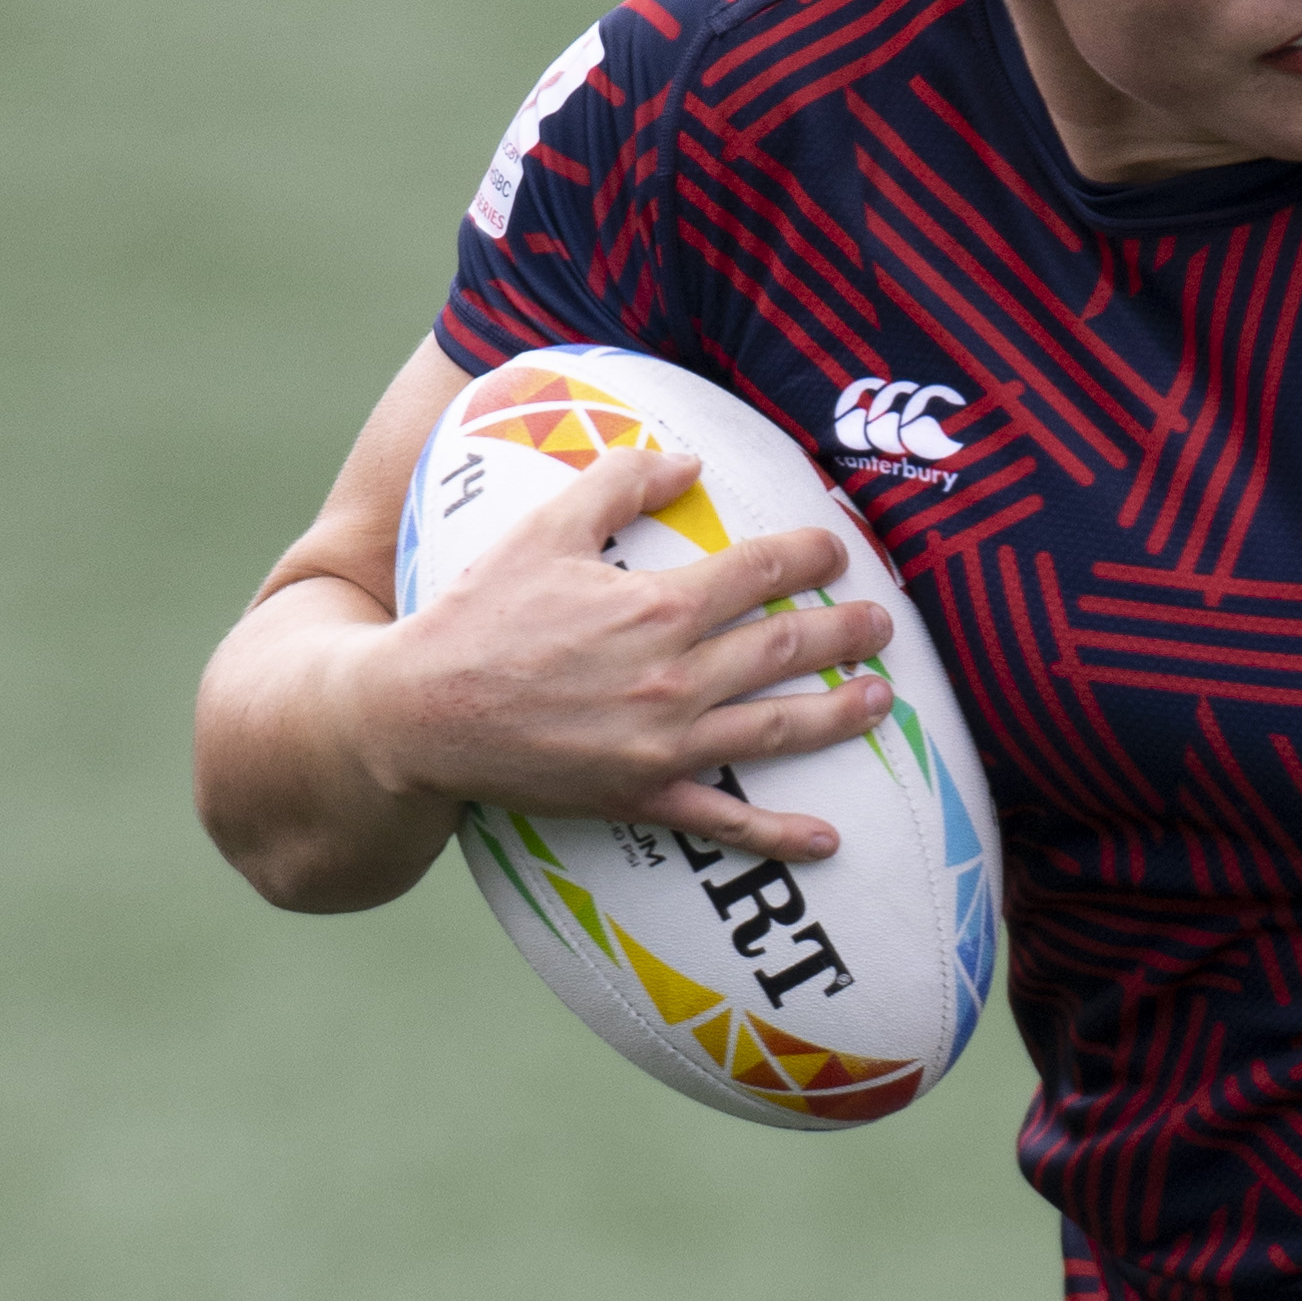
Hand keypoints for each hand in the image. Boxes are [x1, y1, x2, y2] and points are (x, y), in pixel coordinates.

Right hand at [355, 439, 897, 857]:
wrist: (418, 715)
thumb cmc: (476, 616)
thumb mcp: (541, 531)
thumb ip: (617, 485)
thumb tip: (687, 461)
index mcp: (656, 607)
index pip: (758, 571)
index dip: (807, 553)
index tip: (836, 548)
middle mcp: (672, 678)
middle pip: (785, 648)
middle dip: (845, 631)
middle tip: (883, 623)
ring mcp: (662, 746)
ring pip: (776, 729)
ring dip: (839, 716)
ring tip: (881, 701)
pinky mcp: (642, 799)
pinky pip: (726, 823)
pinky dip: (780, 835)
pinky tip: (829, 840)